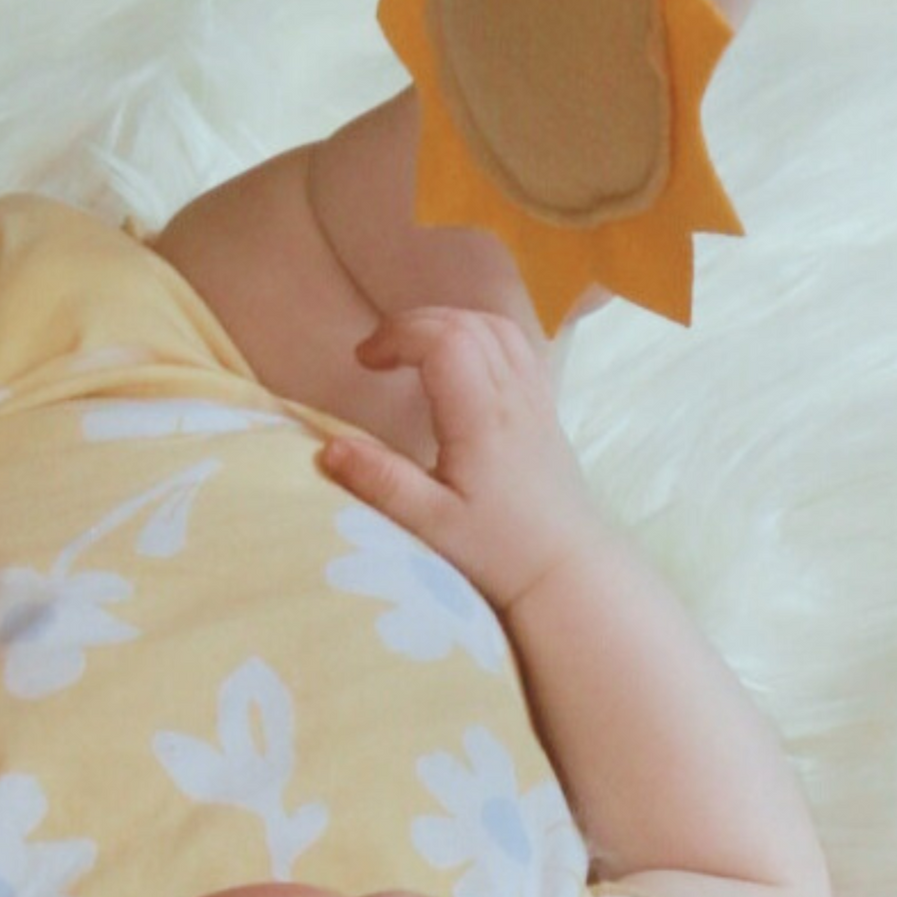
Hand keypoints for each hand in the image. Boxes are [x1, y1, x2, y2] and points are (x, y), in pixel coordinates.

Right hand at [315, 308, 605, 614]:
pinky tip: (461, 364)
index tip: (365, 361)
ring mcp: (536, 400)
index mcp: (483, 418)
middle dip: (415, 324)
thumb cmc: (500, 553)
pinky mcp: (546, 411)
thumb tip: (329, 446)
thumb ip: (381, 482)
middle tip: (378, 354)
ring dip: (450, 324)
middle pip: (468, 323)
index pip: (445, 340)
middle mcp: (514, 397)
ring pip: (498, 328)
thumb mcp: (431, 525)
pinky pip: (519, 348)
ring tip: (414, 351)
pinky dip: (482, 335)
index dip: (399, 335)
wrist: (567, 573)